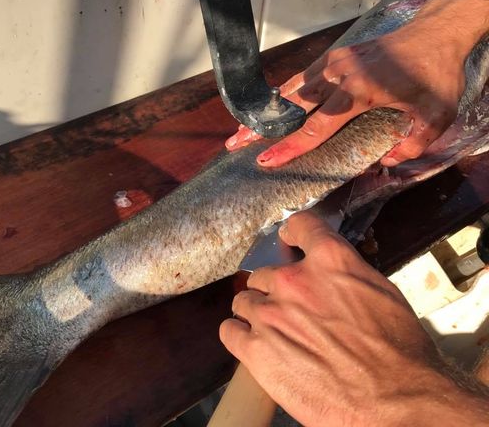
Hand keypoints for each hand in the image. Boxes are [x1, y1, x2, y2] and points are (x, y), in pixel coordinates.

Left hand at [220, 211, 488, 425]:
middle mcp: (294, 281)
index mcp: (330, 261)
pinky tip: (254, 344)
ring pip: (245, 300)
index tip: (289, 240)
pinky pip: (230, 330)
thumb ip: (347, 275)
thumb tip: (333, 275)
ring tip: (274, 332)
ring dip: (257, 312)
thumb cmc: (399, 354)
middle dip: (276, 290)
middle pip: (266, 273)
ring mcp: (271, 314)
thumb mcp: (382, 295)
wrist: (395, 403)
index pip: (300, 226)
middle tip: (292, 310)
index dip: (293, 234)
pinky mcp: (255, 349)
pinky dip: (239, 335)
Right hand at [226, 18, 465, 167]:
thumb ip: (412, 143)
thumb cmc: (435, 74)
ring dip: (266, 110)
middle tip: (234, 143)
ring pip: (291, 90)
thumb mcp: (436, 116)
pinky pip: (303, 78)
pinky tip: (273, 107)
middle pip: (289, 106)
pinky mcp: (335, 56)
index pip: (315, 127)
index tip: (265, 160)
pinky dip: (284, 95)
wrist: (435, 33)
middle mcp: (338, 77)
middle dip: (260, 126)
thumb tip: (386, 162)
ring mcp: (333, 63)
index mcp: (357, 94)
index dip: (288, 147)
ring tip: (243, 127)